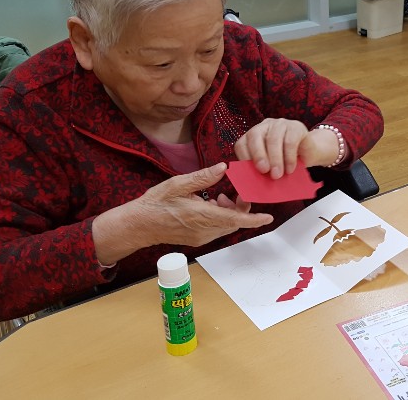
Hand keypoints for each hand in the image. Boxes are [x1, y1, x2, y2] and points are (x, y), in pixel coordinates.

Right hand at [92, 163, 273, 263]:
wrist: (139, 225)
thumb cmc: (156, 203)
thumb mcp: (179, 184)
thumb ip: (203, 177)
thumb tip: (223, 168)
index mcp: (202, 215)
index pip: (235, 219)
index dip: (253, 218)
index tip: (268, 217)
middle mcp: (204, 230)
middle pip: (234, 222)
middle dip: (240, 208)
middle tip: (236, 191)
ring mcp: (201, 237)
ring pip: (226, 226)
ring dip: (229, 212)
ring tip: (219, 196)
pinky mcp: (197, 239)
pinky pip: (217, 229)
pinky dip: (220, 217)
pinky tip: (210, 204)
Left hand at [234, 119, 340, 177]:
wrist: (309, 153)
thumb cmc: (287, 162)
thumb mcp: (271, 167)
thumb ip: (260, 174)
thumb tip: (247, 192)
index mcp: (254, 136)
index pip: (242, 143)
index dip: (244, 157)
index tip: (251, 172)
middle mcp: (264, 127)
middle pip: (255, 136)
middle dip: (259, 156)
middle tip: (265, 172)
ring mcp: (280, 124)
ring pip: (273, 139)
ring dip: (275, 159)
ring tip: (278, 175)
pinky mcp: (296, 127)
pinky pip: (290, 140)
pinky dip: (289, 157)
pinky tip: (290, 168)